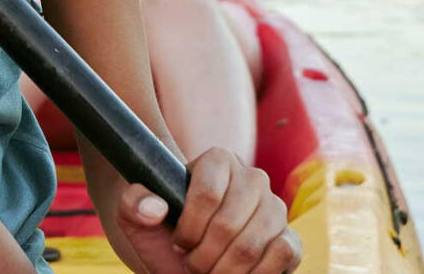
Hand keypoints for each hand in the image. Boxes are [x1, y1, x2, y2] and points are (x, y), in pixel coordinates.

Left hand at [117, 148, 301, 273]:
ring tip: (210, 272)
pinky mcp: (290, 238)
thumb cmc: (161, 234)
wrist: (184, 258)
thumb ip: (132, 203)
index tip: (178, 242)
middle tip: (192, 264)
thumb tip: (155, 208)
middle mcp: (253, 178)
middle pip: (228, 225)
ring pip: (251, 245)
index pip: (206, 194)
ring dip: (223, 271)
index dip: (188, 229)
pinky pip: (282, 255)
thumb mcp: (134, 217)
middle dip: (203, 257)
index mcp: (218, 161)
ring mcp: (275, 208)